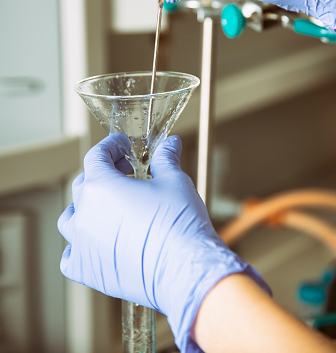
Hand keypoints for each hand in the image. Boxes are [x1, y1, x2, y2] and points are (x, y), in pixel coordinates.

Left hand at [58, 133, 268, 350]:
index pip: (96, 156)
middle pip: (84, 184)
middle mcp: (84, 214)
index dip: (110, 146)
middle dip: (104, 173)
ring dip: (86, 208)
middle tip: (127, 172)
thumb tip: (170, 144)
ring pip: (71, 219)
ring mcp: (82, 245)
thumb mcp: (174, 181)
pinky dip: (79, 246)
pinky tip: (97, 242)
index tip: (122, 144)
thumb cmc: (179, 223)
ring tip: (108, 207)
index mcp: (100, 186)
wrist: (185, 270)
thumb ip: (165, 159)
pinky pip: (71, 256)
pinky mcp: (88, 271)